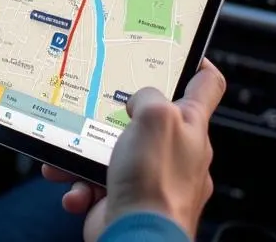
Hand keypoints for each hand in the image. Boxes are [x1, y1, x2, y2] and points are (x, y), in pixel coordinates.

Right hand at [41, 59, 225, 241]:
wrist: (136, 238)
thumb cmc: (155, 182)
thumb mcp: (156, 115)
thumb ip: (149, 95)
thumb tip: (138, 101)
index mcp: (191, 127)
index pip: (206, 87)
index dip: (197, 64)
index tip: (184, 52)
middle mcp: (177, 153)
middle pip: (151, 119)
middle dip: (117, 114)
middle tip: (100, 106)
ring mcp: (152, 179)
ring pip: (114, 151)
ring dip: (86, 152)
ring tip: (69, 156)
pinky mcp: (127, 200)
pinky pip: (98, 181)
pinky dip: (81, 183)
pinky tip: (76, 188)